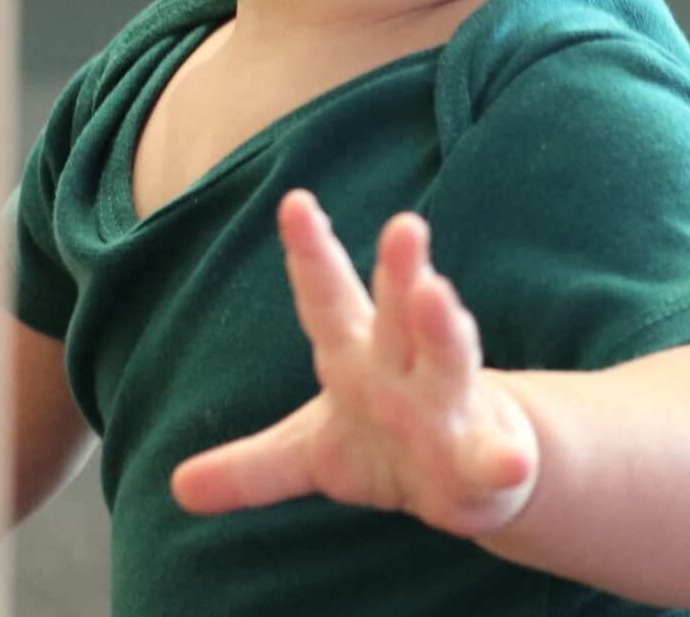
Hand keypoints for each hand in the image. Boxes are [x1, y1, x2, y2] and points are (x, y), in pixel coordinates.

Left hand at [171, 191, 539, 537]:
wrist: (469, 471)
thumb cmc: (384, 441)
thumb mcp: (311, 454)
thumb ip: (251, 468)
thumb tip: (178, 487)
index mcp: (357, 356)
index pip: (328, 298)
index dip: (312, 253)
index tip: (295, 202)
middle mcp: (406, 366)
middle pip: (398, 313)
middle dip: (399, 271)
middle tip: (402, 225)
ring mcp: (450, 405)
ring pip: (450, 361)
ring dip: (444, 329)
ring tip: (436, 297)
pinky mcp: (484, 456)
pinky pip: (494, 458)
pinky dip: (504, 458)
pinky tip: (512, 461)